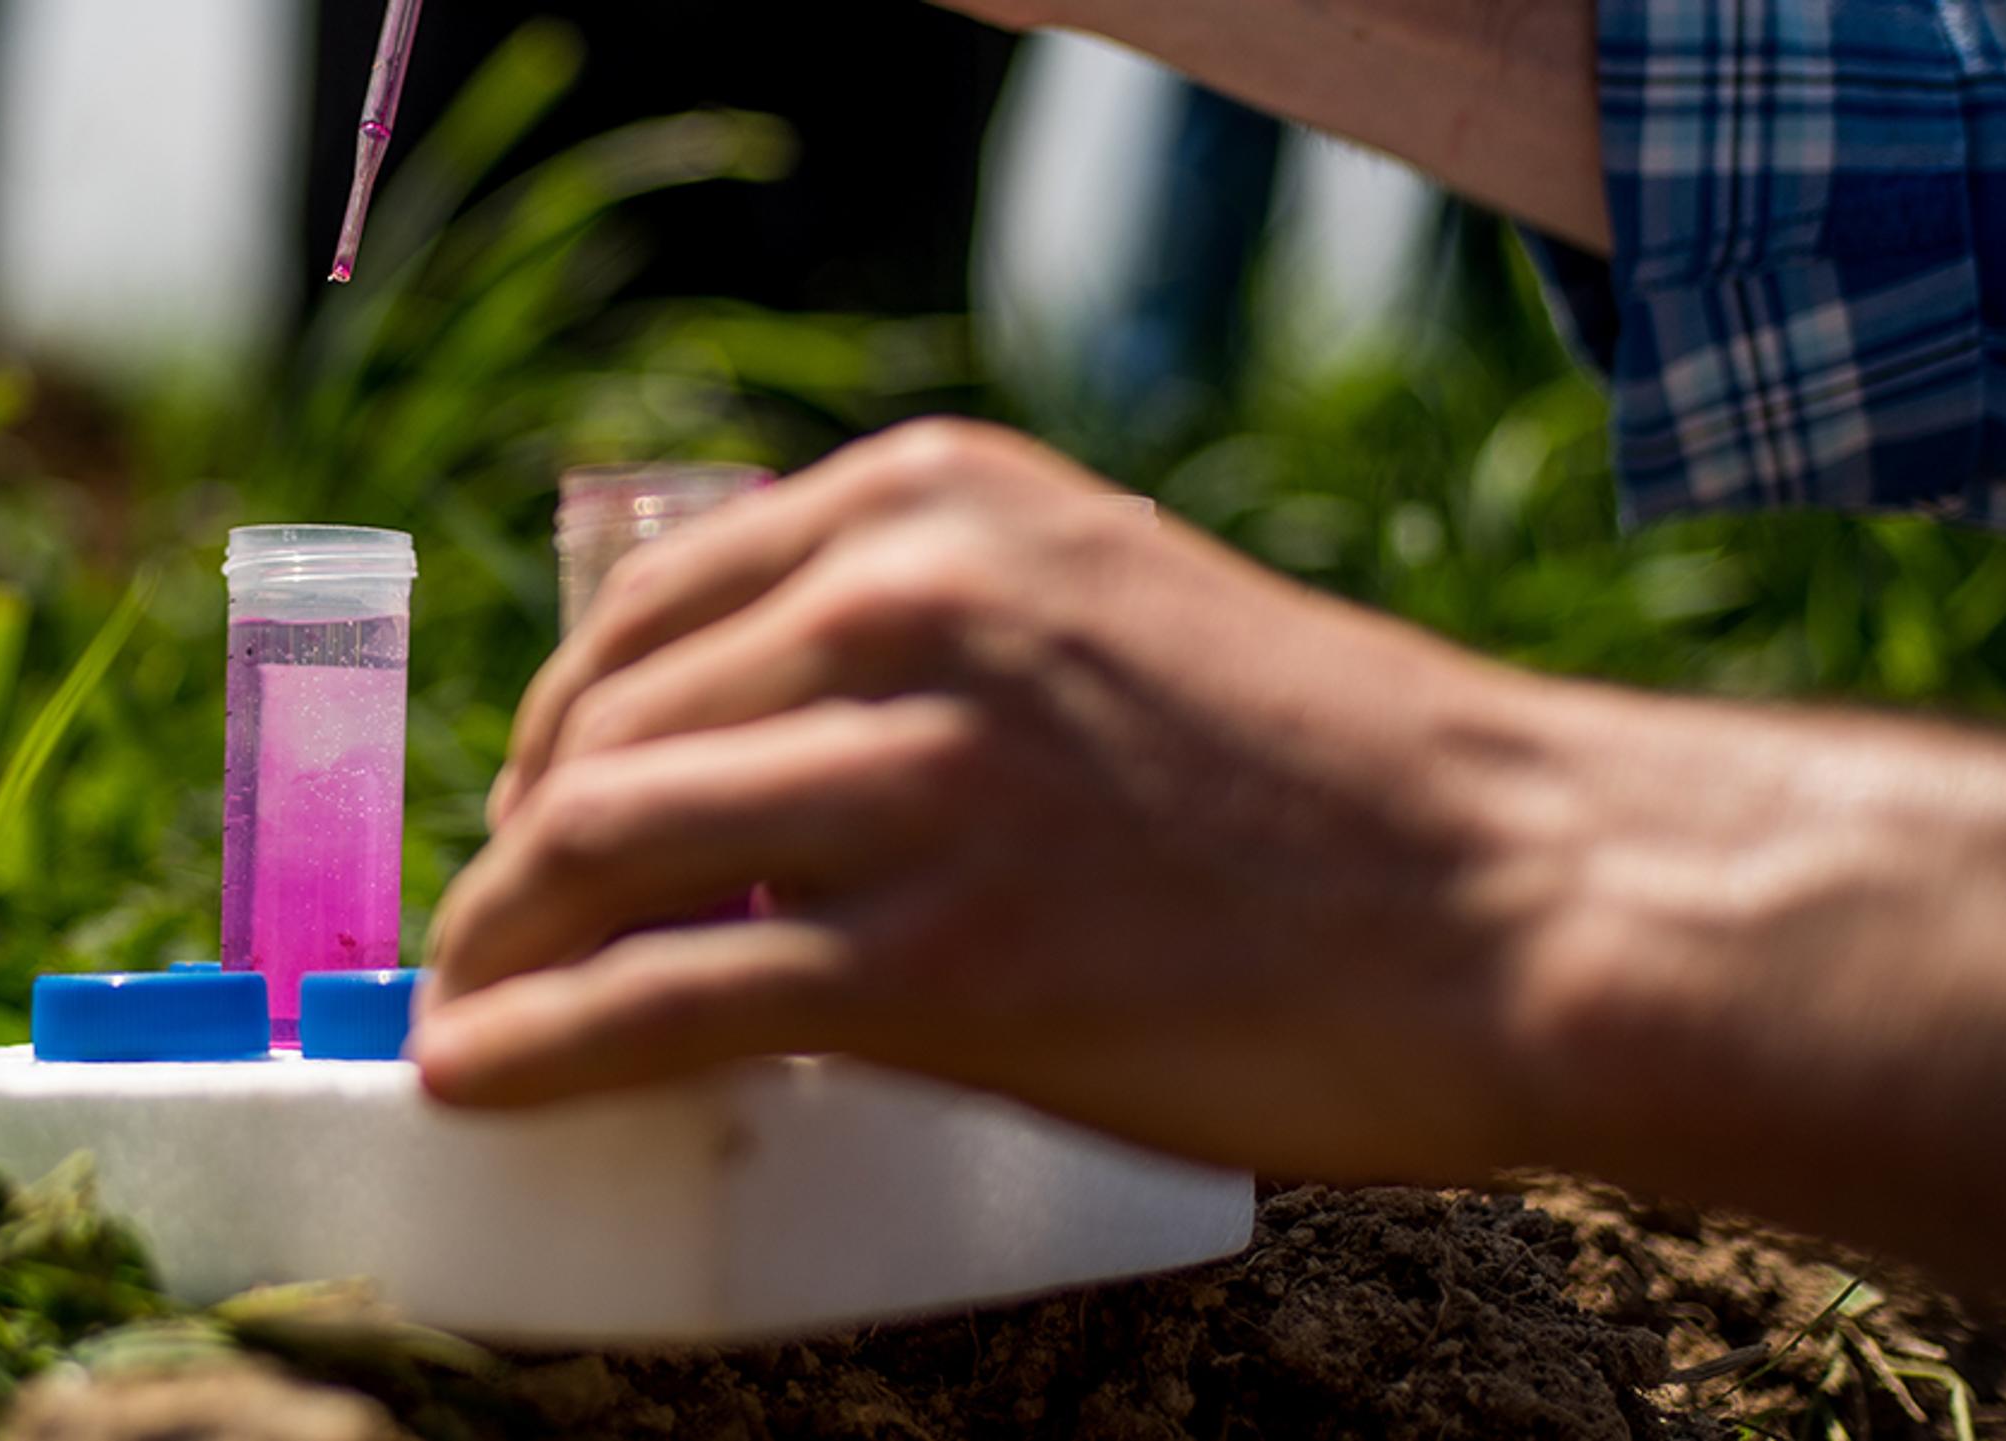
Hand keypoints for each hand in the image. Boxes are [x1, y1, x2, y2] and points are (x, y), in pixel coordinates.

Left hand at [420, 420, 1572, 1180]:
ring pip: (595, 853)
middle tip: (499, 941)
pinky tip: (482, 1081)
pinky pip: (659, 997)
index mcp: (937, 500)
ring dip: (498, 951)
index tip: (535, 812)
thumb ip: (936, 631)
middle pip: (602, 732)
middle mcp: (909, 601)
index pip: (651, 608)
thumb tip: (761, 746)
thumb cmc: (1337, 785)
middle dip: (517, 850)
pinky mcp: (937, 952)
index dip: (558, 729)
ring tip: (477, 1016)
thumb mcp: (1106, 605)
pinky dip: (538, 1044)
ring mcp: (919, 777)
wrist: (1528, 898)